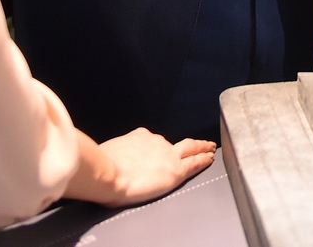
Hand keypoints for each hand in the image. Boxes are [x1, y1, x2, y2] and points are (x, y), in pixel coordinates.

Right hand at [78, 129, 215, 206]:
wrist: (107, 172)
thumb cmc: (102, 166)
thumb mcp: (109, 154)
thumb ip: (117, 156)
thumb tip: (112, 163)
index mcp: (138, 138)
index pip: (154, 141)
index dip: (162, 146)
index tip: (165, 148)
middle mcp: (155, 142)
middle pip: (177, 142)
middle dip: (191, 143)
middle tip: (202, 144)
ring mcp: (167, 155)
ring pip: (190, 149)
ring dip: (201, 148)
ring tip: (210, 150)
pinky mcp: (175, 170)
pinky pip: (194, 163)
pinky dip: (204, 159)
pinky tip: (210, 159)